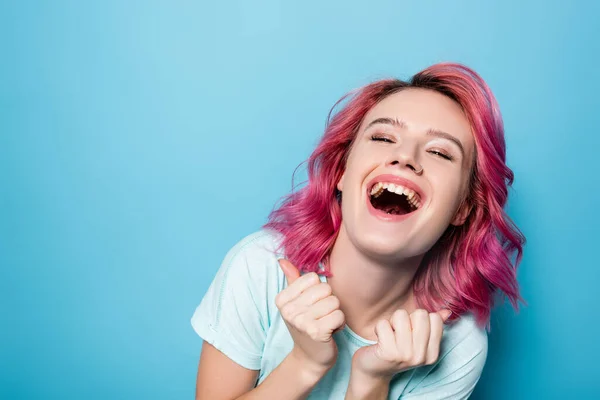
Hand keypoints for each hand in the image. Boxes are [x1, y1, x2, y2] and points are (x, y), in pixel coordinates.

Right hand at [276, 259, 345, 374]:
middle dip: (329, 302)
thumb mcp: (296, 303)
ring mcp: (301, 322)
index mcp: (282, 299)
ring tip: (326, 323)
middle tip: (321, 316)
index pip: (313, 278)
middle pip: (325, 289)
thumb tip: (282, 260)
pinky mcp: (316, 332)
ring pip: (334, 302)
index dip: (319, 290)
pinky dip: (339, 324)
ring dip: (335, 314)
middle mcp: (288, 310)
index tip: (313, 305)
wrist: (309, 358)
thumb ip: (292, 280)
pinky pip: (339, 315)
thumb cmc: (305, 326)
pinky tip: (331, 331)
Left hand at [351, 308, 451, 380]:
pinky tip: (380, 340)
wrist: (374, 370)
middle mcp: (421, 356)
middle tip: (398, 333)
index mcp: (433, 353)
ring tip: (389, 335)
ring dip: (391, 322)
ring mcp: (405, 355)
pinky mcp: (388, 352)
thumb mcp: (416, 340)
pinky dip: (379, 328)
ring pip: (401, 315)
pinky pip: (383, 323)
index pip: (434, 318)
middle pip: (420, 314)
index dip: (419, 319)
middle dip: (406, 318)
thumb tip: (446, 311)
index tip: (410, 332)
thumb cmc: (396, 349)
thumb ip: (432, 325)